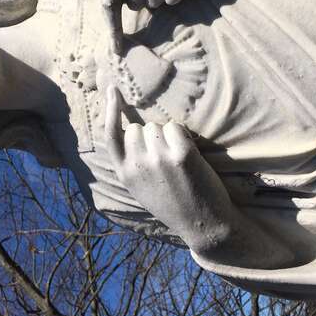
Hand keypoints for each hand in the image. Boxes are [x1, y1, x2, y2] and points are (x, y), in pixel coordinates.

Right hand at [104, 86, 234, 252]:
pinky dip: (184, 136)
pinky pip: (176, 127)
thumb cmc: (174, 203)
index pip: (111, 135)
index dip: (112, 110)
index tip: (113, 90)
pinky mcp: (181, 154)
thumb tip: (132, 130)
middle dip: (151, 135)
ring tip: (178, 160)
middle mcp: (137, 165)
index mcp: (125, 174)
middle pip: (138, 127)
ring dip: (168, 136)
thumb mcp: (141, 187)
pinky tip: (190, 155)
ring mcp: (159, 158)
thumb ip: (132, 162)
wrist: (204, 225)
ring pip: (157, 126)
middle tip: (166, 157)